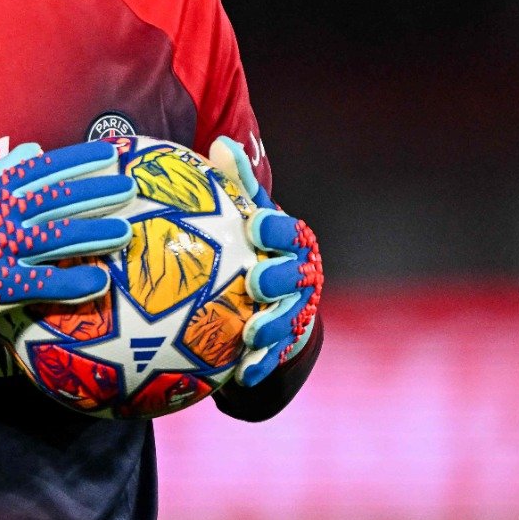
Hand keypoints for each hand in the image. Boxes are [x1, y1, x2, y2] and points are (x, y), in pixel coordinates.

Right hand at [0, 140, 136, 360]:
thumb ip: (3, 171)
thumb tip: (35, 147)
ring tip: (124, 232)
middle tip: (130, 188)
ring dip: (93, 234)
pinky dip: (71, 282)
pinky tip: (99, 282)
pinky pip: (41, 282)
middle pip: (56, 199)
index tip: (110, 154)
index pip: (42, 169)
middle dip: (96, 193)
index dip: (78, 161)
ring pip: (54, 237)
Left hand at [207, 135, 322, 386]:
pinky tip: (240, 375)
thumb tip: (220, 144)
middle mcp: (298, 275)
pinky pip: (273, 358)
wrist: (264, 297)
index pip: (287, 231)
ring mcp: (294, 311)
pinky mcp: (283, 346)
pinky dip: (258, 366)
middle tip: (256, 281)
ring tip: (250, 333)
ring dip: (271, 327)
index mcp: (288, 241)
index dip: (273, 229)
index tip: (254, 225)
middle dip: (278, 278)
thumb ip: (234, 184)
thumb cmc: (246, 244)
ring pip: (288, 320)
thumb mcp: (242, 213)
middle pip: (294, 277)